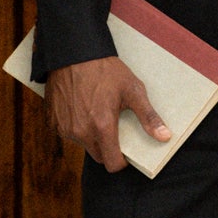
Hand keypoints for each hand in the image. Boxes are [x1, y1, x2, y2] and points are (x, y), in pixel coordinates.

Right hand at [46, 57, 170, 172]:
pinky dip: (74, 126)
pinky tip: (80, 108)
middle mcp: (81, 132)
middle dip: (107, 148)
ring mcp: (64, 127)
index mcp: (102, 127)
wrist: (73, 53)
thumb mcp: (132, 90)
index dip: (121, 161)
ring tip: (95, 112)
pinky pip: (67, 133)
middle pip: (98, 155)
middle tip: (112, 127)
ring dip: (90, 136)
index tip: (125, 151)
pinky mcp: (52, 121)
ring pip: (82, 144)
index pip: (112, 164)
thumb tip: (164, 137)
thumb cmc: (105, 70)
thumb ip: (148, 117)